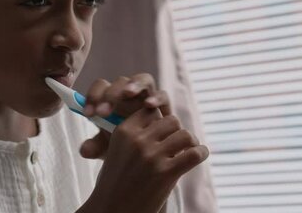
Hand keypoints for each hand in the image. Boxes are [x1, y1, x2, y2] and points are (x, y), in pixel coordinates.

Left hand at [79, 74, 170, 158]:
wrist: (149, 154)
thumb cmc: (124, 145)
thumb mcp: (108, 148)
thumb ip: (96, 147)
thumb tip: (85, 150)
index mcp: (111, 99)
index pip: (100, 87)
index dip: (92, 97)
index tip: (88, 114)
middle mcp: (128, 94)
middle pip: (119, 82)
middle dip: (110, 94)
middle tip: (102, 112)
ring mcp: (146, 96)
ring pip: (142, 80)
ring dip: (134, 84)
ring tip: (127, 93)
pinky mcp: (163, 104)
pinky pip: (162, 95)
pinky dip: (156, 97)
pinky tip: (149, 105)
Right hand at [85, 108, 208, 212]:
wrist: (113, 210)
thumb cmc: (116, 182)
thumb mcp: (117, 151)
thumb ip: (136, 135)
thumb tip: (163, 120)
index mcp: (123, 132)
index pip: (150, 111)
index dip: (159, 121)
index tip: (162, 133)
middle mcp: (138, 140)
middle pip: (171, 120)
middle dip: (177, 131)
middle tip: (178, 143)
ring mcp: (152, 156)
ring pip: (185, 135)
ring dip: (191, 142)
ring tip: (189, 149)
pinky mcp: (166, 173)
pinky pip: (194, 154)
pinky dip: (201, 153)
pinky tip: (199, 156)